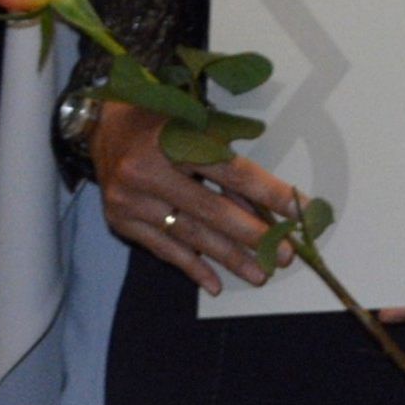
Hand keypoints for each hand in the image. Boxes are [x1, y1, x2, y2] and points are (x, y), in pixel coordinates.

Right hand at [94, 100, 304, 296]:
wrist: (103, 126)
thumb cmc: (163, 121)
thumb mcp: (199, 127)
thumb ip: (228, 165)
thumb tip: (265, 208)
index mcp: (175, 142)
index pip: (232, 174)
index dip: (270, 194)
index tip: (302, 211)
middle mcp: (149, 174)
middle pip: (212, 211)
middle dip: (253, 236)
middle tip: (285, 254)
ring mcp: (131, 202)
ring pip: (190, 236)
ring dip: (228, 258)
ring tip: (259, 274)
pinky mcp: (120, 222)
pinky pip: (163, 249)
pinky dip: (191, 266)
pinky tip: (214, 283)